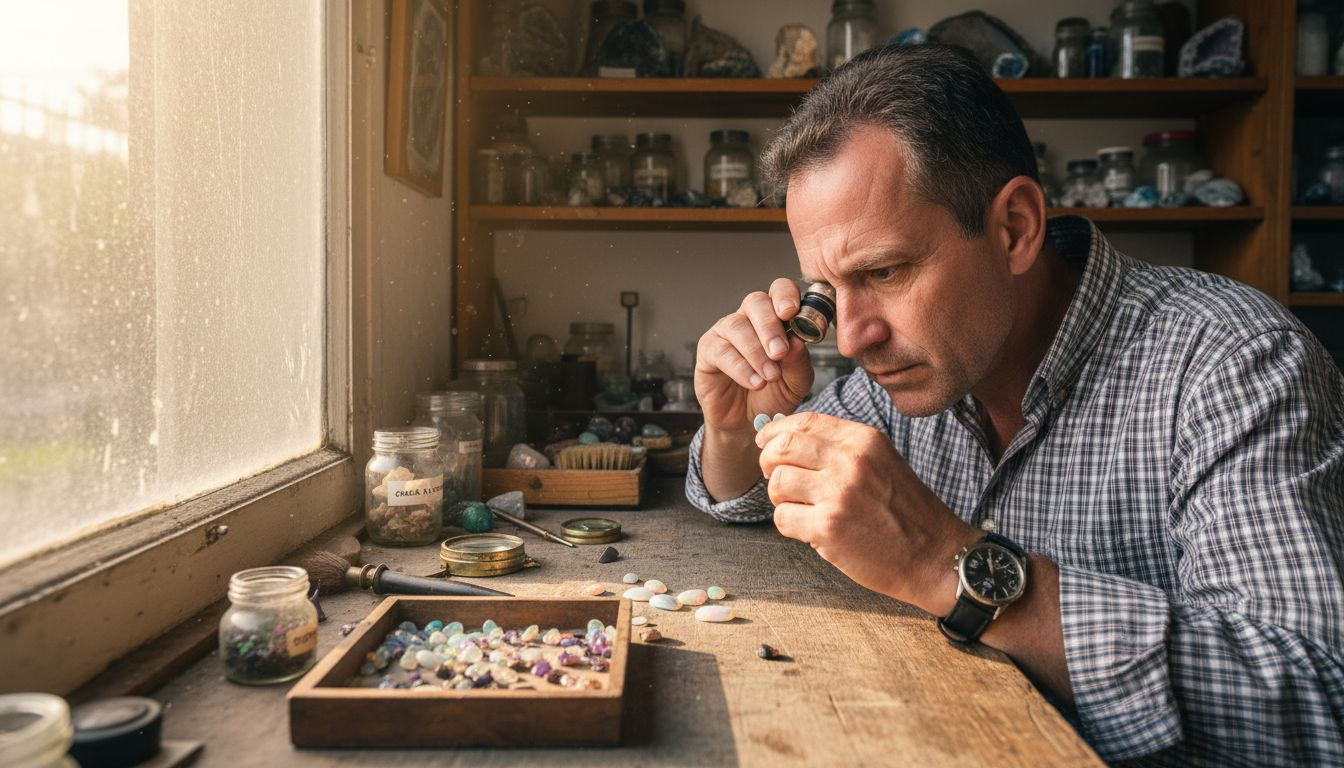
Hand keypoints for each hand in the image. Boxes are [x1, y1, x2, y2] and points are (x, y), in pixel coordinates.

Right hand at [695, 278, 814, 435]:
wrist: (748, 424)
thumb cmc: (773, 395)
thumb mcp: (797, 382)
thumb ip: (799, 361)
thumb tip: (797, 341)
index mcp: (775, 318)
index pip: (779, 291)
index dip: (785, 295)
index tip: (792, 313)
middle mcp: (749, 320)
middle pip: (755, 302)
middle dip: (770, 326)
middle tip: (780, 352)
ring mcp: (726, 334)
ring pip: (737, 326)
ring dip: (756, 351)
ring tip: (770, 375)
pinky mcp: (707, 353)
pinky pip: (721, 351)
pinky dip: (740, 368)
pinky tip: (755, 382)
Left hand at [755, 412, 979, 614]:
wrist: (934, 555)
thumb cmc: (904, 511)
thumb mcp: (880, 462)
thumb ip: (839, 448)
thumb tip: (785, 438)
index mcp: (863, 439)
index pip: (805, 421)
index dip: (776, 431)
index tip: (766, 442)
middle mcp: (851, 460)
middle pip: (781, 447)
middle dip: (769, 463)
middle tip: (779, 480)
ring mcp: (839, 493)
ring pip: (777, 482)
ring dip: (781, 498)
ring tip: (802, 508)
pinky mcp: (828, 527)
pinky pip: (782, 517)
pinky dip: (789, 525)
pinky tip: (811, 529)